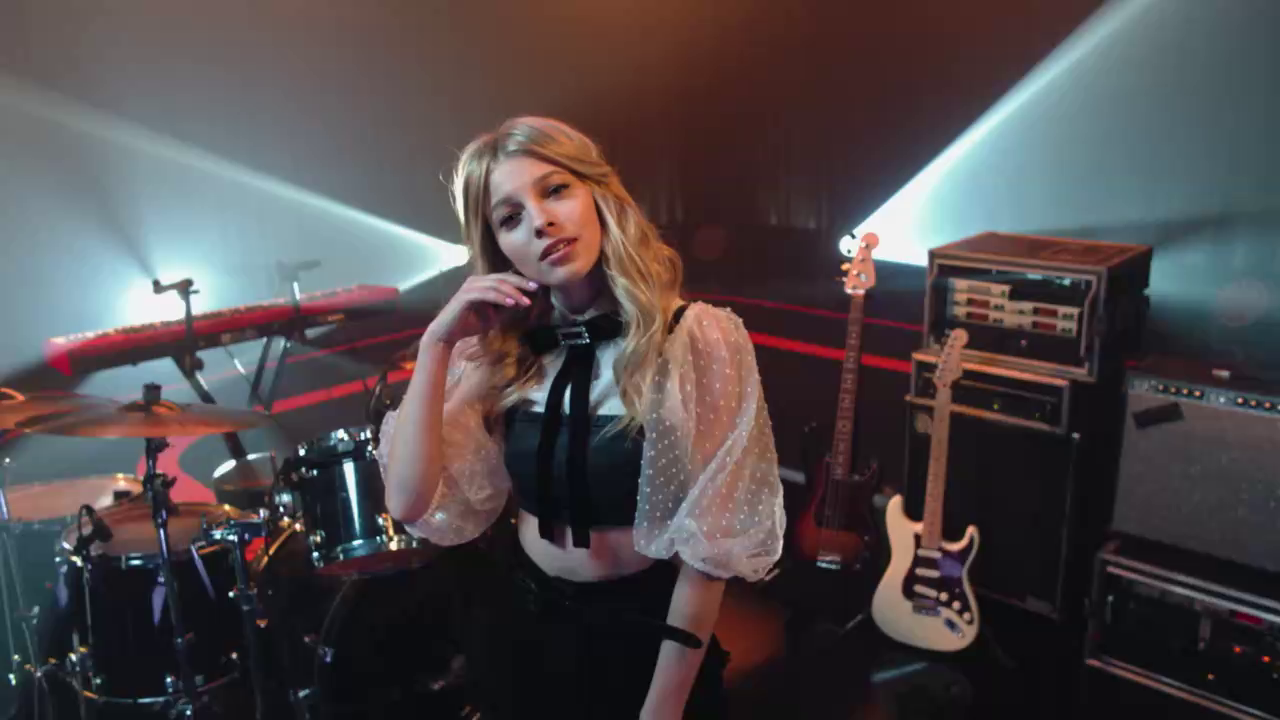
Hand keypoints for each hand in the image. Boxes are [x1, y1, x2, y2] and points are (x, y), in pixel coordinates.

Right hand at [423, 272, 537, 345]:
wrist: (446, 334)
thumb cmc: (469, 324)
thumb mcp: (493, 315)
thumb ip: (505, 307)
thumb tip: (523, 301)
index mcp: (483, 283)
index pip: (505, 277)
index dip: (521, 281)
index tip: (537, 287)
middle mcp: (476, 280)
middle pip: (503, 277)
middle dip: (520, 283)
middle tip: (535, 289)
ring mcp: (470, 287)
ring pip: (496, 284)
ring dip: (513, 292)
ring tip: (525, 301)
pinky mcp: (465, 295)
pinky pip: (486, 294)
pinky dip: (499, 298)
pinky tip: (511, 304)